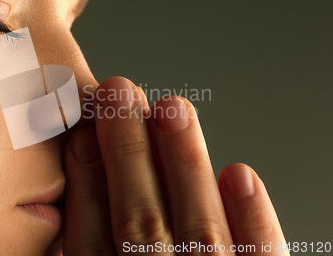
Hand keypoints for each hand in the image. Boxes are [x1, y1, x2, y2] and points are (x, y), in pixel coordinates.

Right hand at [64, 77, 287, 254]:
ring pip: (197, 231)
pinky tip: (240, 174)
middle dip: (127, 152)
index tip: (82, 134)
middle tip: (119, 95)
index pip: (90, 241)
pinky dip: (253, 221)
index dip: (86, 182)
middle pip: (139, 222)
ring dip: (184, 164)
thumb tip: (81, 194)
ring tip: (172, 108)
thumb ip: (87, 253)